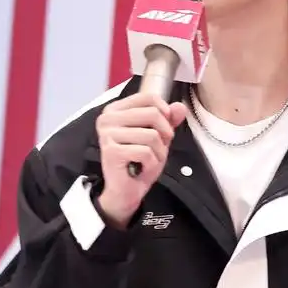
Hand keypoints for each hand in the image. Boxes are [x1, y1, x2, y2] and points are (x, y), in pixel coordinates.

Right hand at [95, 92, 186, 226]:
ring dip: (158, 152)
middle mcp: (108, 118)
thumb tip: (180, 107)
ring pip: (152, 135)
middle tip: (156, 148)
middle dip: (164, 135)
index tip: (163, 129)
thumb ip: (168, 120)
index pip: (149, 97)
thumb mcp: (158, 137)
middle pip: (153, 114)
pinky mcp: (112, 151)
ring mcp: (108, 134)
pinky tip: (142, 168)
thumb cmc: (139, 162)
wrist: (126, 190)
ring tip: (148, 160)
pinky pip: (145, 152)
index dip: (165, 113)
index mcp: (116, 109)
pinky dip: (151, 163)